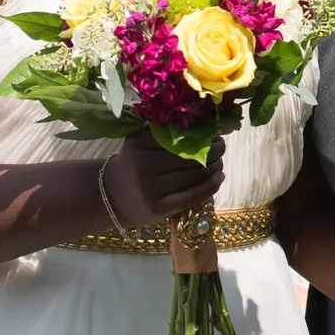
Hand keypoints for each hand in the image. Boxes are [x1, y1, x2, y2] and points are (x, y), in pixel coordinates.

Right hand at [101, 131, 226, 228]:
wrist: (113, 196)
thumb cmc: (135, 163)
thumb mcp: (142, 143)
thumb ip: (169, 132)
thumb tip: (217, 126)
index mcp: (138, 143)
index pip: (178, 135)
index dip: (201, 133)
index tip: (213, 131)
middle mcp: (142, 165)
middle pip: (188, 155)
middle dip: (212, 149)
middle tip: (221, 146)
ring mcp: (150, 188)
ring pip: (193, 175)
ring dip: (214, 167)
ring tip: (220, 161)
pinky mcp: (158, 208)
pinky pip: (192, 196)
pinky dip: (211, 186)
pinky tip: (219, 177)